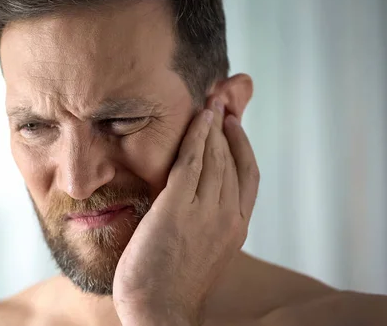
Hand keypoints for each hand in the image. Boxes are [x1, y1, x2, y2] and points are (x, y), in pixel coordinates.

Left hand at [112, 100, 259, 325]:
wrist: (159, 310)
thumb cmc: (172, 283)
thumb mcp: (199, 249)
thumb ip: (204, 221)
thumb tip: (197, 200)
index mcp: (236, 227)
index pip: (248, 176)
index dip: (242, 146)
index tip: (233, 125)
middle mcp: (228, 216)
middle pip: (234, 160)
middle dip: (228, 127)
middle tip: (222, 101)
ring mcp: (205, 211)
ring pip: (216, 157)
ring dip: (213, 126)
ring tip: (210, 103)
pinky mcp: (177, 207)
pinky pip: (192, 161)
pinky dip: (198, 136)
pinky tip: (198, 119)